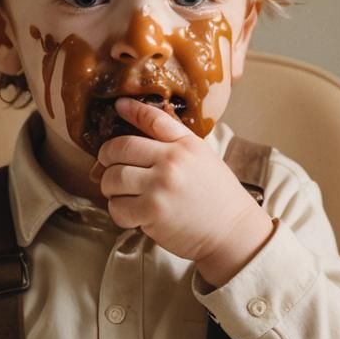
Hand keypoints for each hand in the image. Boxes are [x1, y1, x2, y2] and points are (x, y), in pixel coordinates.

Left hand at [92, 97, 274, 286]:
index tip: (118, 106)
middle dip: (106, 158)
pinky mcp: (152, 211)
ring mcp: (160, 186)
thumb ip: (176, 142)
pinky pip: (117, 207)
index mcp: (185, 145)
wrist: (233, 232)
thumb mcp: (203, 158)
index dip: (131, 110)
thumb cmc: (218, 197)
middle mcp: (172, 160)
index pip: (152, 118)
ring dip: (110, 187)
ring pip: (112, 178)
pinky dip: (118, 211)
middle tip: (107, 167)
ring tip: (123, 194)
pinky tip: (133, 213)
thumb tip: (140, 132)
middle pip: (119, 148)